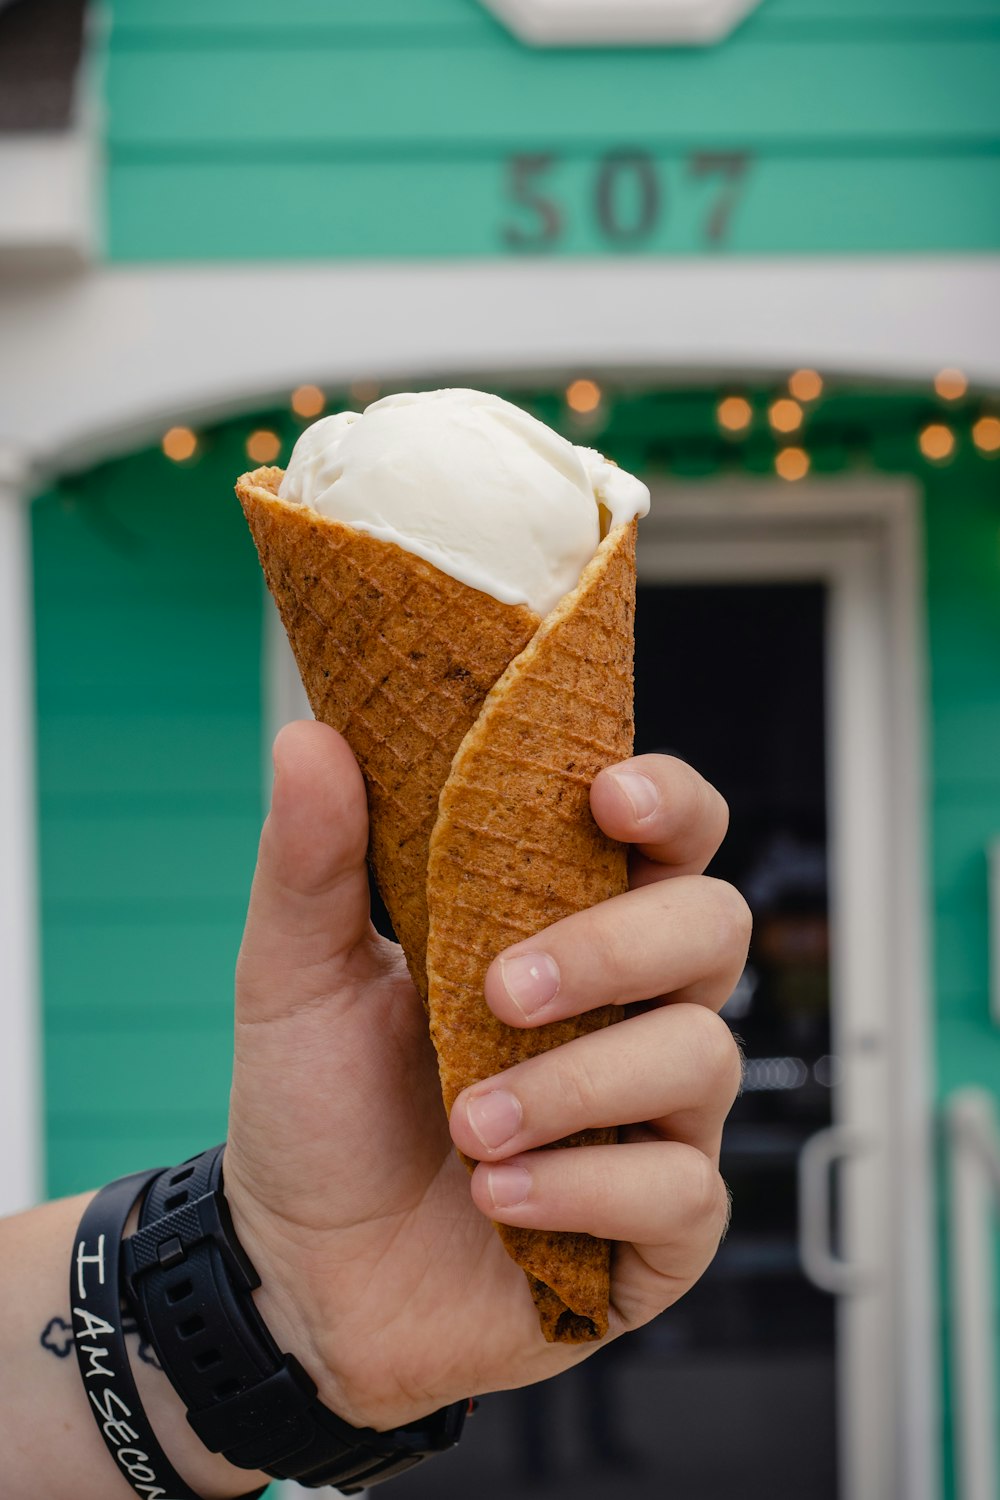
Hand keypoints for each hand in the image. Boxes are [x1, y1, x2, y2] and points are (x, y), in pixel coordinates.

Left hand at [223, 721, 748, 1431]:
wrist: (298, 1277)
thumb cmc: (318, 1111)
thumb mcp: (296, 980)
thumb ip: (311, 862)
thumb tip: (309, 735)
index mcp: (563, 926)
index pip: (670, 834)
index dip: (667, 800)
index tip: (605, 798)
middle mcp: (629, 1011)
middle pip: (715, 926)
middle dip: (617, 949)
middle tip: (502, 991)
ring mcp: (654, 1117)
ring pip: (704, 1056)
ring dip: (576, 1086)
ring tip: (468, 1126)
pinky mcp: (659, 1227)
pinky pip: (685, 1191)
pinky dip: (585, 1188)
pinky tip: (498, 1198)